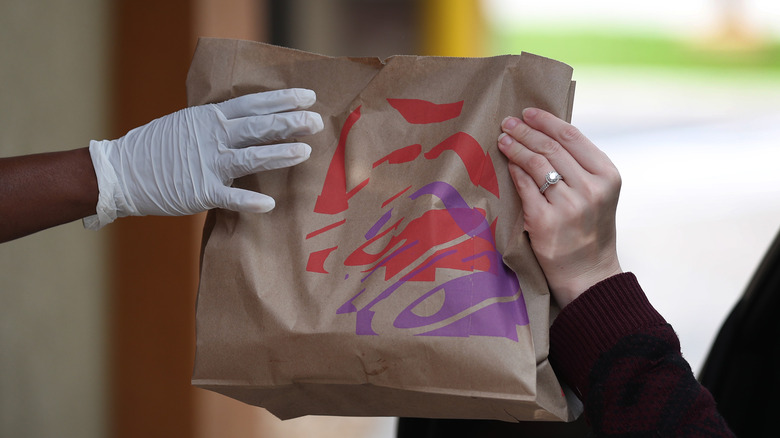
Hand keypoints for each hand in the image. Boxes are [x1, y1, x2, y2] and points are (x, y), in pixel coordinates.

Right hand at [84, 88, 322, 229]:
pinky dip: (249, 201)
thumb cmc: (158, 148)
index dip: (282, 100)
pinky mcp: (200, 191)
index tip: (308, 96)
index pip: (253, 104)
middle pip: (258, 126)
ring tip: (304, 152)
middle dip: (290, 122)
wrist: (121, 172)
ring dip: (279, 153)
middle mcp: (212, 136)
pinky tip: (269, 204)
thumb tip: (249, 120)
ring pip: (250, 156)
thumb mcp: (188, 124)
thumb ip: (217, 123)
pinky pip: (229, 197)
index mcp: (210, 117)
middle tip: (316, 121)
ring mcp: (207, 163)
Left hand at [497, 108, 622, 306]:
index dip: (547, 120)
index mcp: (607, 175)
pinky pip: (525, 188)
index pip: (572, 137)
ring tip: (502, 139)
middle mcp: (591, 188)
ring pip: (536, 164)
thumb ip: (581, 167)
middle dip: (525, 131)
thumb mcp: (599, 193)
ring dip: (515, 147)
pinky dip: (514, 172)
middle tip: (507, 122)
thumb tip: (547, 133)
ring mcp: (569, 206)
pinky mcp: (546, 222)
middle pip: (550, 148)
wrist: (588, 274)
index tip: (528, 112)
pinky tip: (507, 163)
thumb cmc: (589, 229)